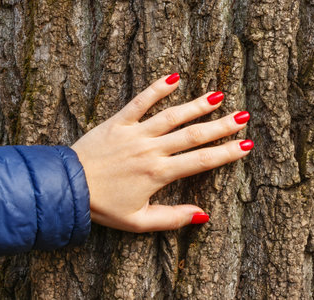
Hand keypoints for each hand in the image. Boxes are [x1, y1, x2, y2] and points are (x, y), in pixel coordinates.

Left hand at [71, 73, 252, 232]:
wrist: (67, 186)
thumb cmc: (102, 206)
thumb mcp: (138, 221)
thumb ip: (172, 218)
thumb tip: (203, 215)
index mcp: (159, 174)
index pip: (201, 161)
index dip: (226, 153)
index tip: (246, 145)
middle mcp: (151, 150)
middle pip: (193, 135)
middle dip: (221, 126)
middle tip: (243, 116)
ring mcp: (135, 133)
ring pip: (172, 116)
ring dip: (196, 106)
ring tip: (217, 96)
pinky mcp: (118, 122)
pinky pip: (140, 102)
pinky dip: (156, 89)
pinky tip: (173, 77)